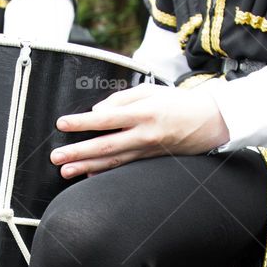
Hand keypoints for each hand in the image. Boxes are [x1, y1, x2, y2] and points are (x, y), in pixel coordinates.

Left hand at [50, 83, 229, 178]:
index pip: (106, 118)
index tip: (62, 124)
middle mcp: (144, 134)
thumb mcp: (151, 91)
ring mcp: (146, 150)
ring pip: (112, 161)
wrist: (209, 121)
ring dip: (86, 167)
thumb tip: (96, 111)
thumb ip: (121, 99)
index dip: (82, 122)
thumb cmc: (178, 102)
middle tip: (56, 158)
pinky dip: (105, 172)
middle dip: (78, 152)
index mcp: (143, 112)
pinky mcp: (149, 160)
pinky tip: (89, 175)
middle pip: (105, 145)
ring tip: (66, 172)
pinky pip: (123, 167)